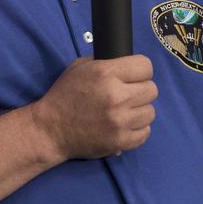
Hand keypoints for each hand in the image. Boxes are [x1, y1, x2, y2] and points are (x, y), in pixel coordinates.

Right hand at [30, 55, 157, 159]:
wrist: (50, 130)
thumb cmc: (64, 96)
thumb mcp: (80, 68)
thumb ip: (106, 63)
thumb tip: (128, 63)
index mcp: (106, 73)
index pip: (146, 66)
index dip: (141, 70)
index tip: (134, 76)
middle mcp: (116, 96)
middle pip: (152, 89)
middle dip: (141, 90)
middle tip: (128, 95)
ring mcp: (119, 120)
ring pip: (150, 112)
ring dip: (140, 111)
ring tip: (125, 112)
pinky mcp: (120, 140)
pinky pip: (145, 132)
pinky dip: (137, 129)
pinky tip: (124, 126)